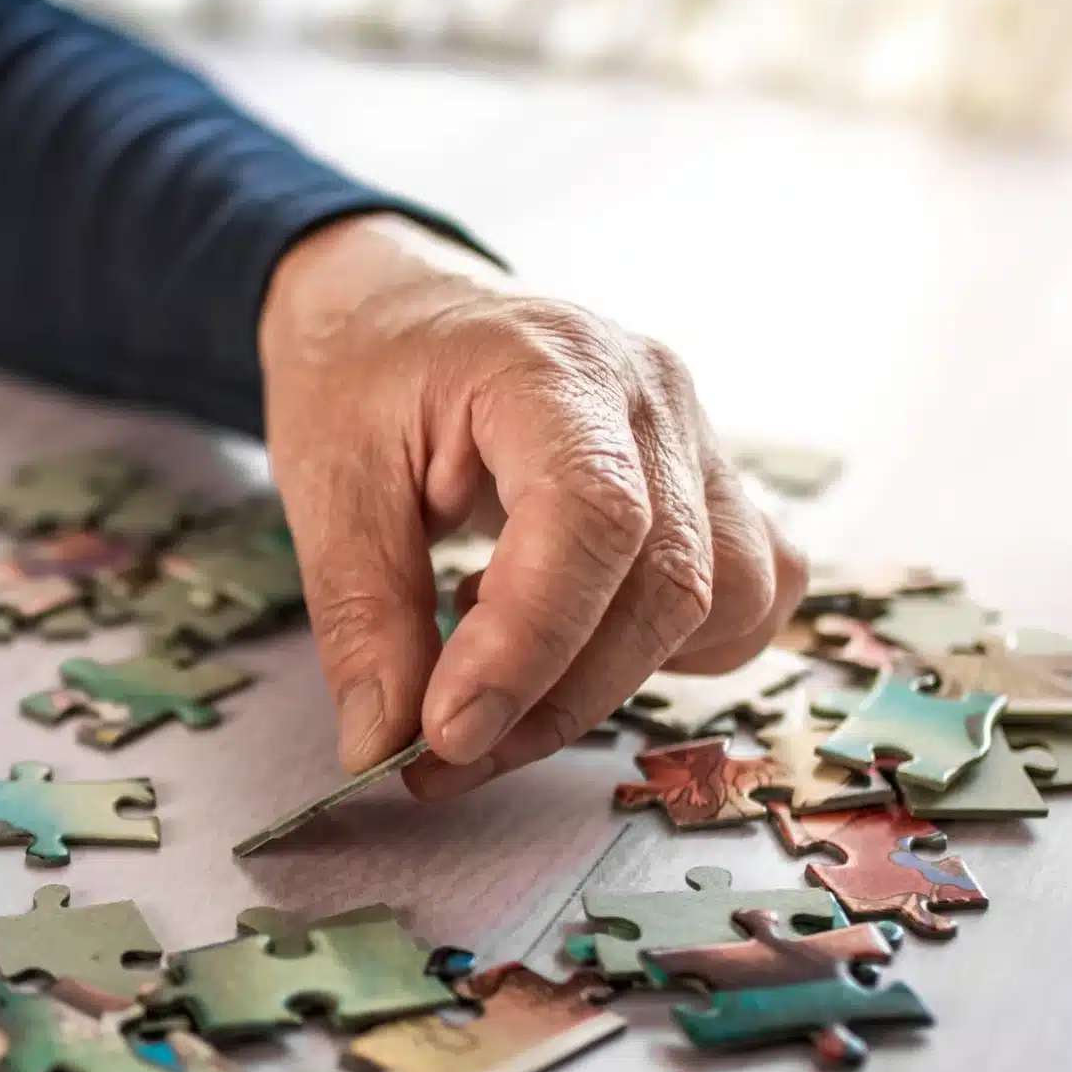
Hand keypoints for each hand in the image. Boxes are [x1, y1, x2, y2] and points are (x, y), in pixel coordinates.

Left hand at [258, 214, 804, 798]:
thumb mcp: (326, 486)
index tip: (446, 733)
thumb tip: (385, 744)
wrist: (395, 312)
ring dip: (610, 682)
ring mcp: (699, 439)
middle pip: (666, 581)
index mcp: (553, 368)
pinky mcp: (713, 486)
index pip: (594, 518)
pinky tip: (575, 640)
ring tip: (496, 682)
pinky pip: (746, 592)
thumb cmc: (361, 380)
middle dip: (554, 700)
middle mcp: (653, 398)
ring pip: (721, 599)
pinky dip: (671, 649)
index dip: (530, 645)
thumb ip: (361, 616)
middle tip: (442, 759)